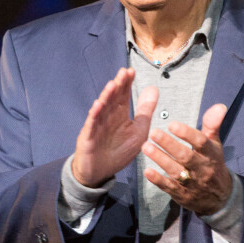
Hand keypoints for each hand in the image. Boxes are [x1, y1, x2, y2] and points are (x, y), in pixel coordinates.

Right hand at [72, 68, 158, 186]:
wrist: (100, 171)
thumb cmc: (118, 151)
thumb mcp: (138, 130)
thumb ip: (145, 110)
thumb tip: (154, 88)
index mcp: (120, 114)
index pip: (123, 95)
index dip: (127, 83)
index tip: (131, 71)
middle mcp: (108, 117)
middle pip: (113, 98)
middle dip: (118, 85)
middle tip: (124, 72)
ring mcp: (97, 126)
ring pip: (102, 108)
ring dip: (106, 97)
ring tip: (112, 85)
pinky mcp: (89, 137)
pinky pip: (92, 125)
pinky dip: (94, 115)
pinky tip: (98, 106)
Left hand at [142, 103, 232, 214]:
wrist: (219, 198)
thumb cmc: (212, 164)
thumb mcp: (215, 145)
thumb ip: (212, 125)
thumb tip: (219, 106)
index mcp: (210, 154)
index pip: (201, 142)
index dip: (187, 134)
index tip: (172, 124)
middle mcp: (202, 168)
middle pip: (186, 156)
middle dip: (169, 145)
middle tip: (153, 133)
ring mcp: (192, 183)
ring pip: (176, 171)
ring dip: (160, 159)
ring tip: (146, 147)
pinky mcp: (182, 194)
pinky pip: (169, 187)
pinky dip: (158, 180)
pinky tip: (147, 171)